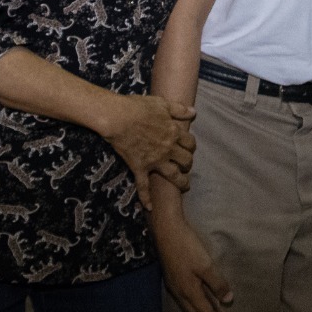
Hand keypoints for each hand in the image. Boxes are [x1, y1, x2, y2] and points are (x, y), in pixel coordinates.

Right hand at [99, 94, 195, 210]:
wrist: (117, 117)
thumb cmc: (138, 107)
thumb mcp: (161, 103)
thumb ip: (179, 109)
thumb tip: (194, 112)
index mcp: (173, 132)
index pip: (190, 142)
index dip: (191, 146)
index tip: (189, 148)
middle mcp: (168, 149)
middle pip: (185, 160)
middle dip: (188, 164)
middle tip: (186, 166)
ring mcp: (154, 160)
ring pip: (173, 176)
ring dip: (181, 182)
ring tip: (184, 186)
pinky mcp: (140, 167)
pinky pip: (144, 186)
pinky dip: (146, 198)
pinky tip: (149, 208)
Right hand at [157, 217, 234, 311]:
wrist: (166, 231)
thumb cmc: (186, 246)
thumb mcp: (206, 264)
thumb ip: (217, 283)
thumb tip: (228, 300)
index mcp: (188, 292)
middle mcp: (180, 294)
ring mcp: (175, 288)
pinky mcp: (174, 281)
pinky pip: (187, 303)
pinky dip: (199, 309)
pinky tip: (205, 304)